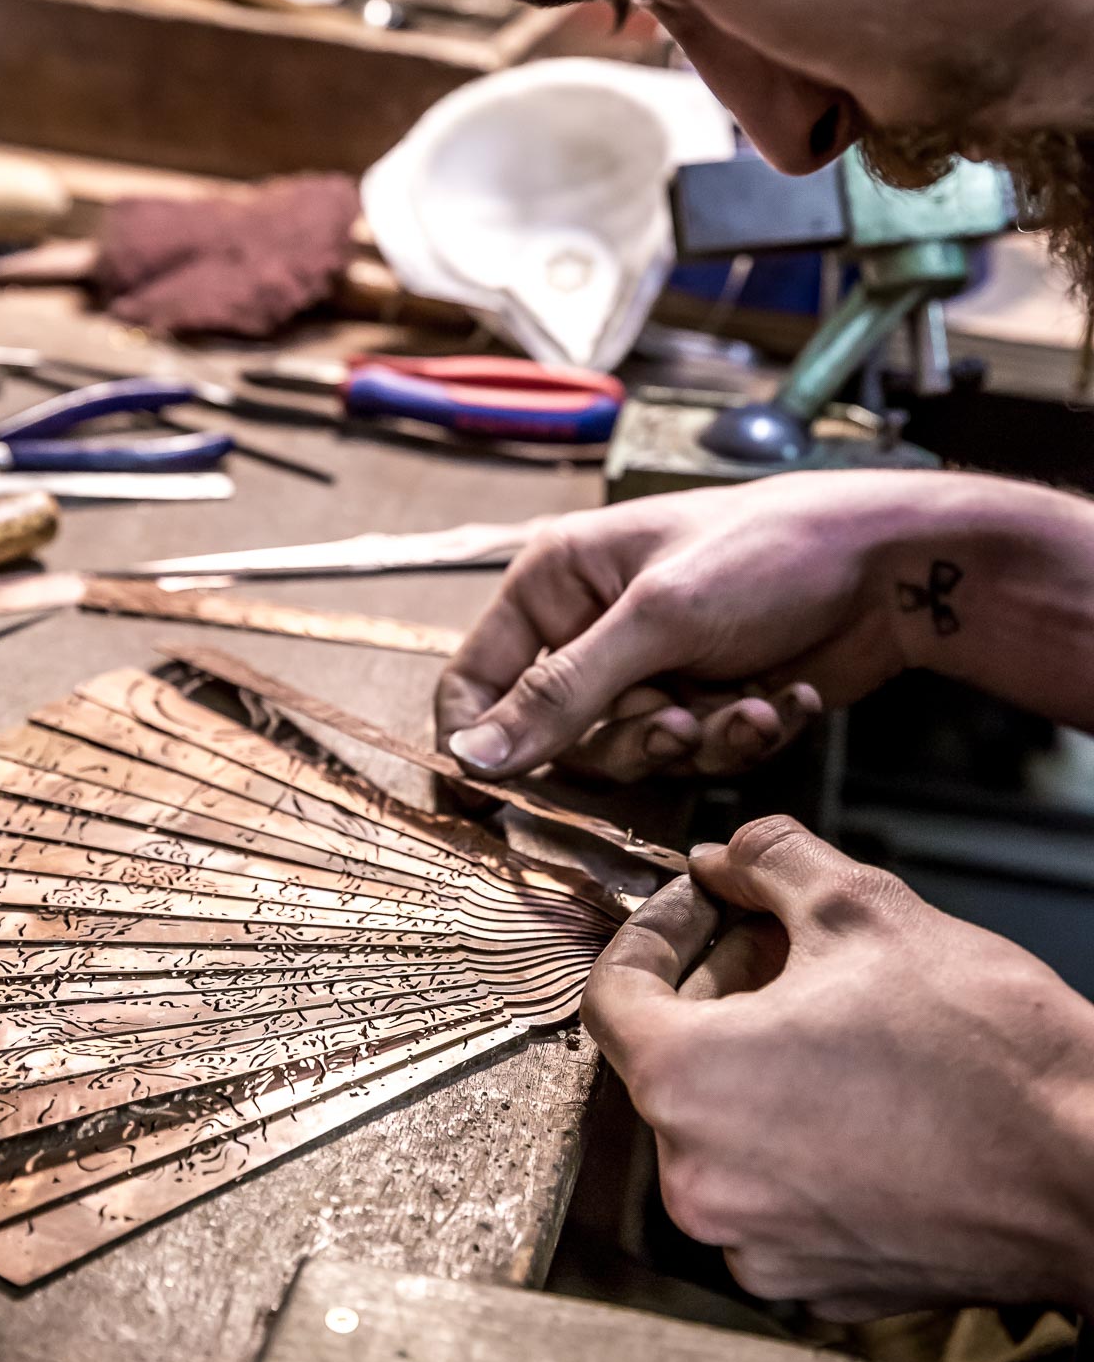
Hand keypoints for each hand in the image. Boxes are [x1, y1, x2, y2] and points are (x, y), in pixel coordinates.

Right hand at [438, 472, 921, 781]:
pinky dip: (743, 736)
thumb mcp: (658, 621)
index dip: (475, 743)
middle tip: (680, 722)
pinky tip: (786, 699)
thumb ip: (561, 695)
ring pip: (635, 756)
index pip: (474, 678)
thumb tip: (470, 757)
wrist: (891, 567)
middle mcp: (593, 629)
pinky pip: (697, 757)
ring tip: (749, 707)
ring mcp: (653, 669)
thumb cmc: (768, 553)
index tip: (483, 808)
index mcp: (557, 582)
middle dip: (632, 739)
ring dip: (700, 740)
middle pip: (561, 737)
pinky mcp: (707, 702)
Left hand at [582, 817, 1093, 1320]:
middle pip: (667, 1057)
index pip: (615, 992)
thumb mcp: (861, 905)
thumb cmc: (985, 1051)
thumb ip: (766, 861)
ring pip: (719, 1123)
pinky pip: (769, 1186)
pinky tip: (854, 1085)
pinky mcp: (811, 1280)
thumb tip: (723, 857)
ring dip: (754, 1056)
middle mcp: (702, 1181)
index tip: (702, 902)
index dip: (659, 928)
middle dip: (718, 983)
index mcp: (689, 1083)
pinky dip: (791, 1130)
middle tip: (780, 940)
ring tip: (830, 1010)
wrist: (1092, 1170)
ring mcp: (756, 1243)